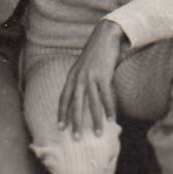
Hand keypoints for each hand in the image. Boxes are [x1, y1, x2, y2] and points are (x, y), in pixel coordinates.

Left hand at [57, 20, 124, 137]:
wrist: (105, 36)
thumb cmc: (96, 53)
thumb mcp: (83, 66)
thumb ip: (80, 79)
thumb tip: (82, 95)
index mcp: (72, 76)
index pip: (64, 98)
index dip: (62, 113)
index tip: (60, 127)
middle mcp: (79, 78)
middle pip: (76, 105)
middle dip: (75, 122)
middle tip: (76, 138)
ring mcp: (91, 77)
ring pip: (92, 104)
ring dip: (96, 120)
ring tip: (98, 134)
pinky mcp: (103, 75)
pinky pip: (106, 96)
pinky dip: (109, 108)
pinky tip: (112, 119)